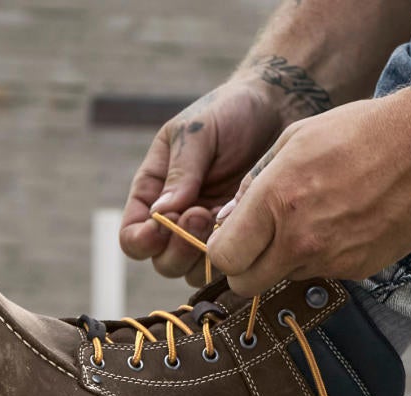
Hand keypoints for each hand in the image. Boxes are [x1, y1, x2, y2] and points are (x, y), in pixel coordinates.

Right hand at [119, 78, 292, 283]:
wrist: (277, 109)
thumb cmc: (229, 112)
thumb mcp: (196, 133)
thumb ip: (180, 171)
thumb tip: (162, 213)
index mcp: (154, 191)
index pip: (132, 235)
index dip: (141, 241)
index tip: (161, 226)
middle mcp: (177, 218)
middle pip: (162, 262)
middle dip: (177, 247)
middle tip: (199, 215)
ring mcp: (209, 231)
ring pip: (194, 271)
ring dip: (204, 255)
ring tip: (220, 218)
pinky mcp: (241, 236)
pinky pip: (230, 263)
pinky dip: (235, 252)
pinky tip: (245, 222)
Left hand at [206, 96, 410, 297]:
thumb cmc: (359, 133)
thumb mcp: (293, 140)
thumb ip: (255, 185)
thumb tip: (230, 219)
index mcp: (277, 201)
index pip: (224, 258)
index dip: (222, 251)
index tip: (232, 239)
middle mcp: (302, 239)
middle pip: (247, 285)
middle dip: (246, 268)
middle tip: (259, 245)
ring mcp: (333, 259)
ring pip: (287, 278)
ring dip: (289, 259)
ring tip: (316, 217)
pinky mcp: (361, 269)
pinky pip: (326, 273)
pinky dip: (326, 255)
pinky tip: (345, 222)